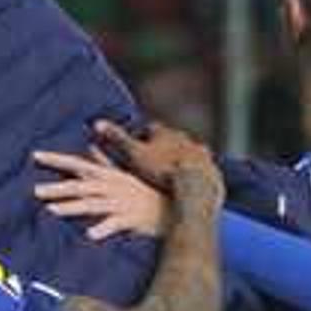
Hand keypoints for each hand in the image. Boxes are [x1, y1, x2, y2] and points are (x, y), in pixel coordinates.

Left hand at [33, 147, 164, 243]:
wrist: (173, 207)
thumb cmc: (145, 192)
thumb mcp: (123, 174)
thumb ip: (103, 162)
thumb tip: (90, 147)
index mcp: (107, 175)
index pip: (77, 164)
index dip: (56, 159)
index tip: (35, 155)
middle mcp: (111, 186)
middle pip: (80, 185)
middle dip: (58, 188)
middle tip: (35, 191)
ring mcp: (120, 202)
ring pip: (91, 204)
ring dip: (72, 207)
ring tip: (51, 211)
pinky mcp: (130, 219)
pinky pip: (113, 224)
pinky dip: (102, 229)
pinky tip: (88, 235)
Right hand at [94, 118, 219, 194]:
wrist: (195, 188)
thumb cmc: (162, 171)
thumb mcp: (135, 155)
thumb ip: (117, 139)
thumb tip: (96, 122)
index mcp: (167, 133)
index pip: (150, 129)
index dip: (140, 137)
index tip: (134, 148)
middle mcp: (187, 139)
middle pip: (171, 140)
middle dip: (162, 148)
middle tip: (152, 162)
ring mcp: (202, 155)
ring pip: (189, 154)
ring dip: (180, 161)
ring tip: (171, 176)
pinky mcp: (213, 170)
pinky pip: (202, 171)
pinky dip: (195, 177)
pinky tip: (189, 188)